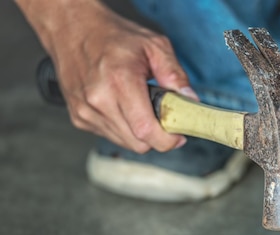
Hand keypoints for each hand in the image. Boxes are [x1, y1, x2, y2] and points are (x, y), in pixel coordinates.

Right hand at [22, 0, 196, 151]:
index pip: (146, 130)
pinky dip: (124, 129)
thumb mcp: (154, 45)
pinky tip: (123, 107)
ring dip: (140, 133)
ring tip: (141, 107)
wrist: (73, 29)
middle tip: (164, 119)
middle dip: (157, 137)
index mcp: (120, 81)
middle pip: (138, 143)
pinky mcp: (79, 117)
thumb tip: (190, 100)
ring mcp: (86, 111)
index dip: (167, 140)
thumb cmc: (114, 37)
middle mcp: (99, 100)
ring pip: (126, 143)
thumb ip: (174, 74)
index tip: (179, 135)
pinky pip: (111, 136)